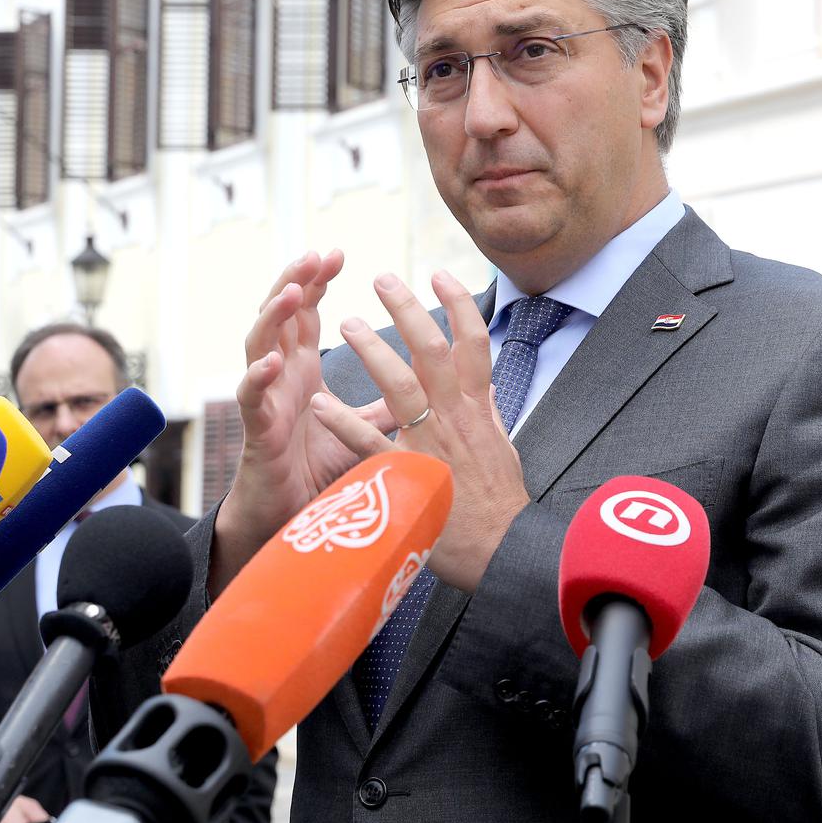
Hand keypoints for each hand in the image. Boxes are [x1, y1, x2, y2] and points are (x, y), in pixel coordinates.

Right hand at [212, 251, 395, 594]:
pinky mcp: (256, 429)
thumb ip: (383, 404)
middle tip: (314, 254)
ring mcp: (266, 398)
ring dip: (273, 316)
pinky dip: (257, 378)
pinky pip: (251, 398)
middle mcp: (281, 376)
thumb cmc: (315, 466)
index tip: (336, 253)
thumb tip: (422, 385)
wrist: (288, 513)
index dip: (317, 282)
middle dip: (295, 281)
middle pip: (281, 316)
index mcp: (303, 369)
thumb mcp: (360, 428)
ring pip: (259, 345)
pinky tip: (270, 362)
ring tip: (293, 291)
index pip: (308, 314)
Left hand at [312, 271, 527, 592]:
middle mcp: (456, 416)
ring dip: (371, 351)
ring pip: (401, 384)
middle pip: (432, 349)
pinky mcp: (408, 475)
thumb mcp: (500, 444)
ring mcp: (431, 443)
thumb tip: (482, 384)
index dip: (458, 304)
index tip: (439, 275)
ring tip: (344, 324)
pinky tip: (319, 403)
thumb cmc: (499, 501)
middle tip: (382, 279)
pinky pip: (370, 443)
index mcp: (479, 406)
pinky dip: (343, 423)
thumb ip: (485, 411)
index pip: (474, 342)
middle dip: (407, 309)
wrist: (502, 547)